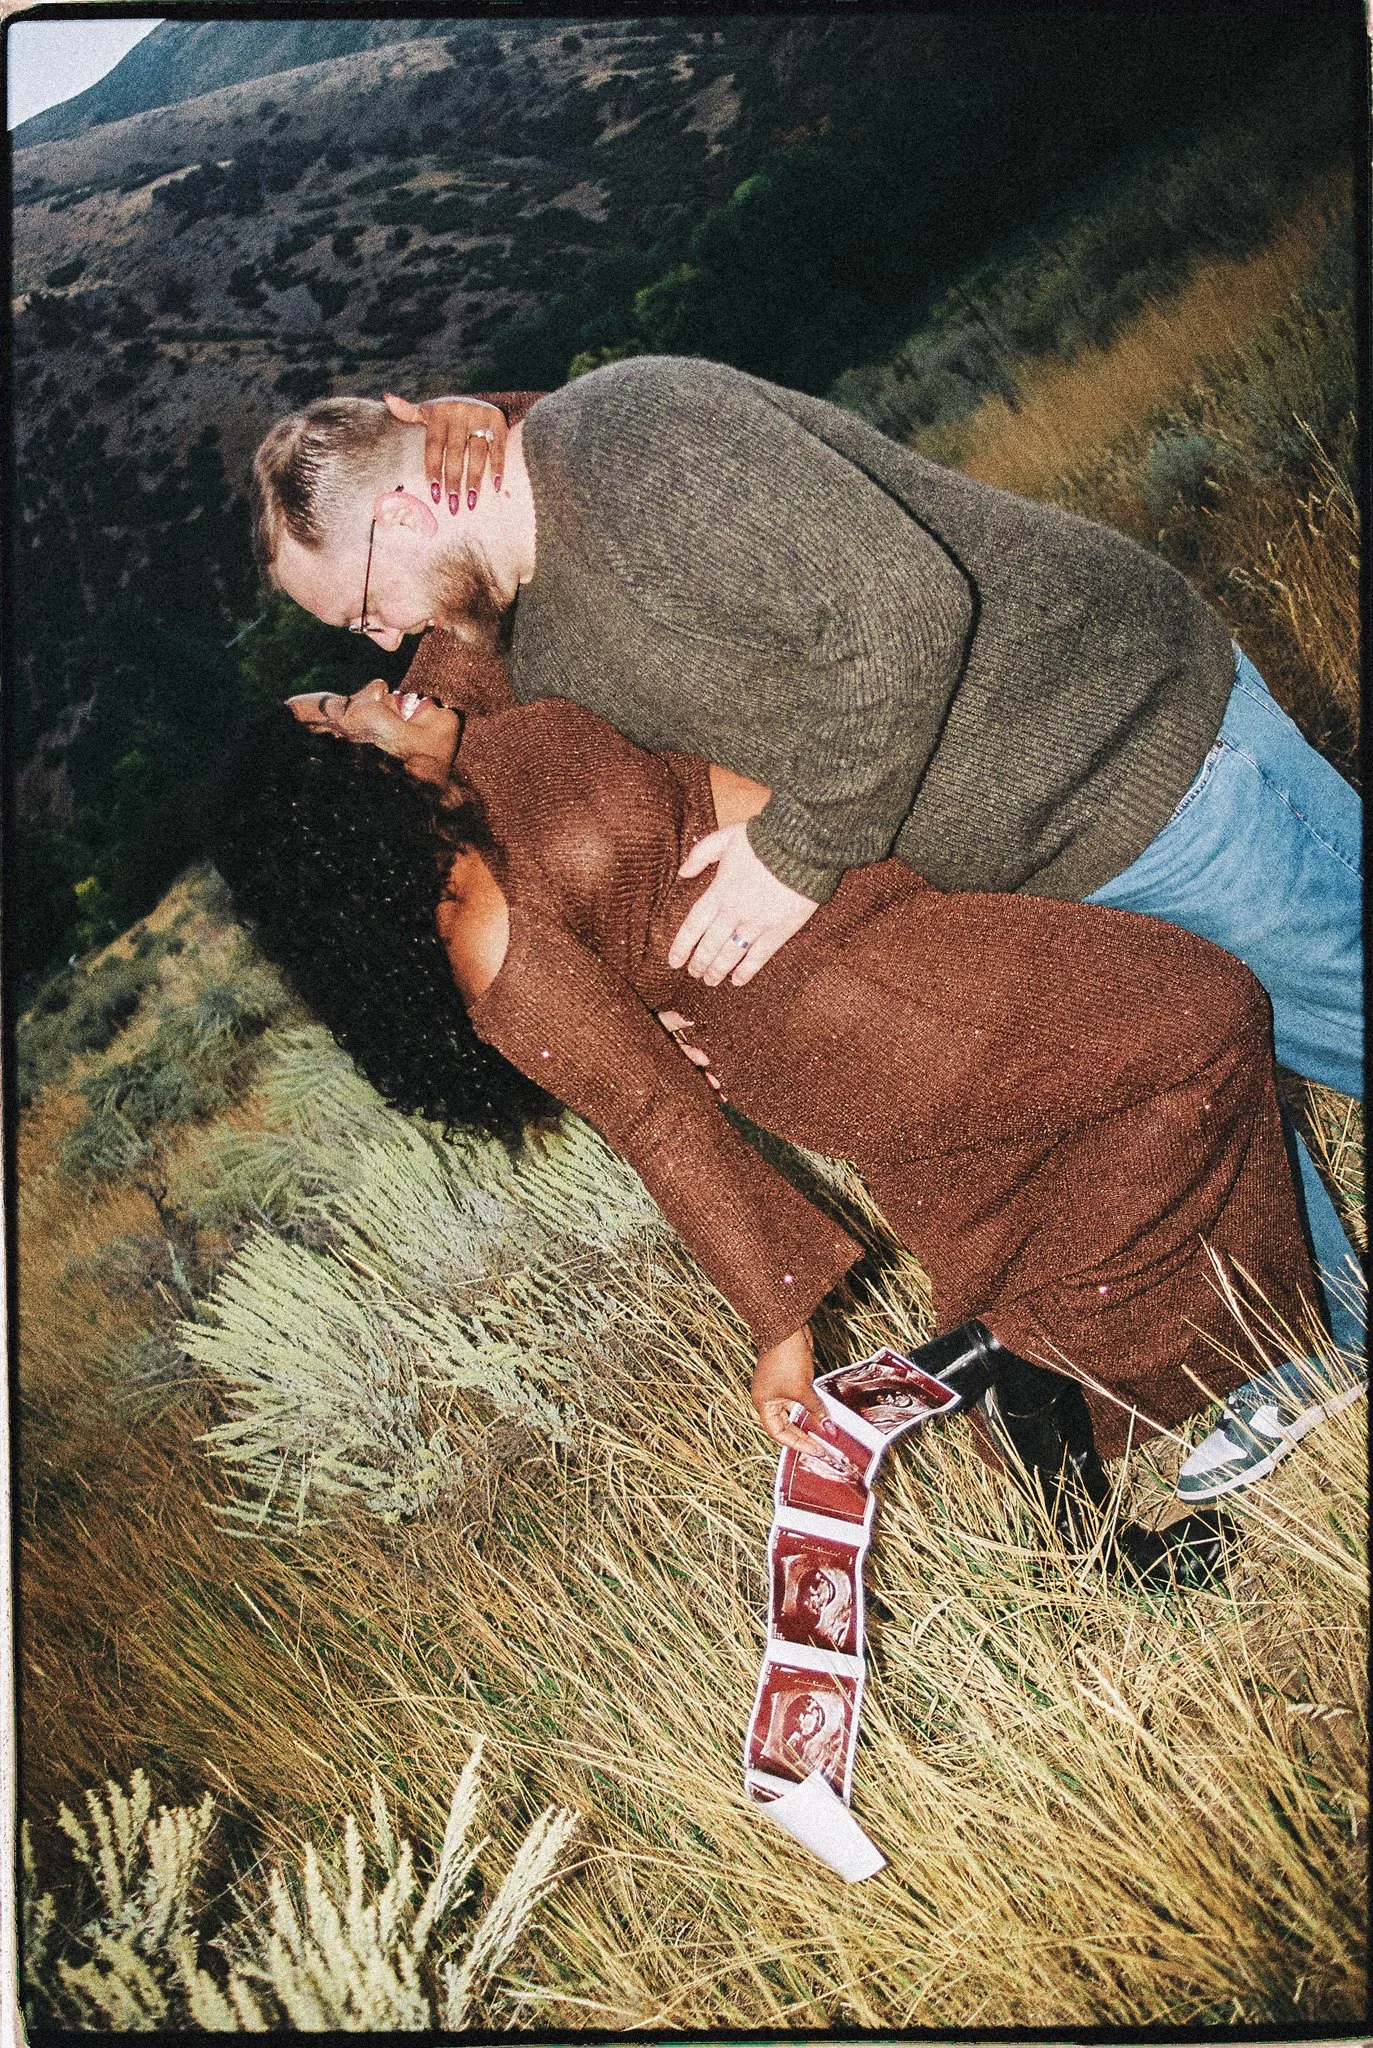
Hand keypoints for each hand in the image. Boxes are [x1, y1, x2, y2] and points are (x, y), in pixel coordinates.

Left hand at [382, 392, 508, 511]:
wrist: (478, 399)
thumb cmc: (446, 414)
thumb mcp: (427, 411)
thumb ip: (408, 412)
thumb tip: (387, 398)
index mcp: (439, 412)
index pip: (434, 446)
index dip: (434, 470)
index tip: (434, 495)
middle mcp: (459, 412)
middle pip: (455, 453)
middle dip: (453, 481)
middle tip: (452, 506)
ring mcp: (480, 416)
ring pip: (477, 453)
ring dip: (475, 480)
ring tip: (471, 502)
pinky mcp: (498, 421)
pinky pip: (498, 448)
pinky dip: (498, 467)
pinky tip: (495, 486)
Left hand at [670, 823, 818, 986]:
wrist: (802, 845)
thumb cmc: (764, 838)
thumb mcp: (726, 836)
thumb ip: (701, 854)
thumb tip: (682, 873)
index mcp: (719, 891)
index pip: (693, 926)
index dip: (682, 946)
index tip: (674, 962)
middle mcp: (733, 912)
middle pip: (709, 945)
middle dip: (699, 963)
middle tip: (694, 974)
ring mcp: (756, 924)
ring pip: (730, 955)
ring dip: (717, 971)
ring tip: (710, 981)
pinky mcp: (779, 931)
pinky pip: (758, 957)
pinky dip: (746, 971)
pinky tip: (737, 981)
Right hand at [753, 1326, 830, 1456]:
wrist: (786, 1329)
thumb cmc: (786, 1360)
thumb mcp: (803, 1389)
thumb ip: (816, 1410)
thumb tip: (830, 1429)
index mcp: (763, 1403)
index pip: (778, 1433)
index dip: (797, 1443)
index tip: (816, 1450)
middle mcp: (768, 1397)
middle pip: (785, 1424)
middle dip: (803, 1435)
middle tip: (822, 1447)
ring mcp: (778, 1387)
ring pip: (794, 1411)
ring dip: (809, 1421)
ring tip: (825, 1433)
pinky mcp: (789, 1378)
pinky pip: (801, 1399)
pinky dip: (811, 1407)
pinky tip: (824, 1413)